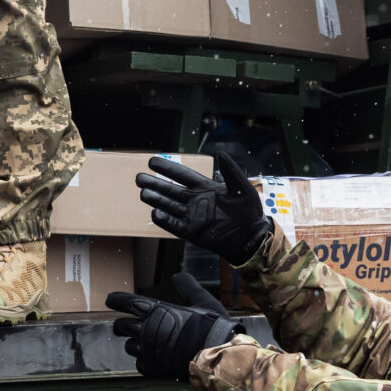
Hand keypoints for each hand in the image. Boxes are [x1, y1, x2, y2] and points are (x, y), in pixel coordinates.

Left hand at [106, 275, 238, 381]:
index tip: (109, 300)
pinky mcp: (152, 367)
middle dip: (121, 326)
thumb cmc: (211, 326)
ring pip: (129, 346)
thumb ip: (188, 287)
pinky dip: (146, 361)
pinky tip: (156, 358)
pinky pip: (140, 364)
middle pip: (120, 326)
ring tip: (148, 344)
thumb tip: (178, 276)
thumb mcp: (202, 300)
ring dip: (136, 344)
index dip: (116, 300)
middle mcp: (146, 329)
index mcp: (155, 310)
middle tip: (123, 327)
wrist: (215, 356)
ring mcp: (147, 350)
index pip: (126, 302)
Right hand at [135, 154, 272, 266]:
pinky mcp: (193, 232)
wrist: (251, 237)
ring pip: (169, 206)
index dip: (167, 169)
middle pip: (170, 190)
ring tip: (143, 193)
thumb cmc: (249, 212)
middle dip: (155, 184)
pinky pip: (175, 225)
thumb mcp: (243, 188)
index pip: (182, 175)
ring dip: (156, 200)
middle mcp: (195, 201)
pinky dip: (165, 220)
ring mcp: (193, 217)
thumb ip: (232, 172)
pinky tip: (155, 213)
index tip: (152, 161)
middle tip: (139, 177)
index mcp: (206, 188)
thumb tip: (221, 154)